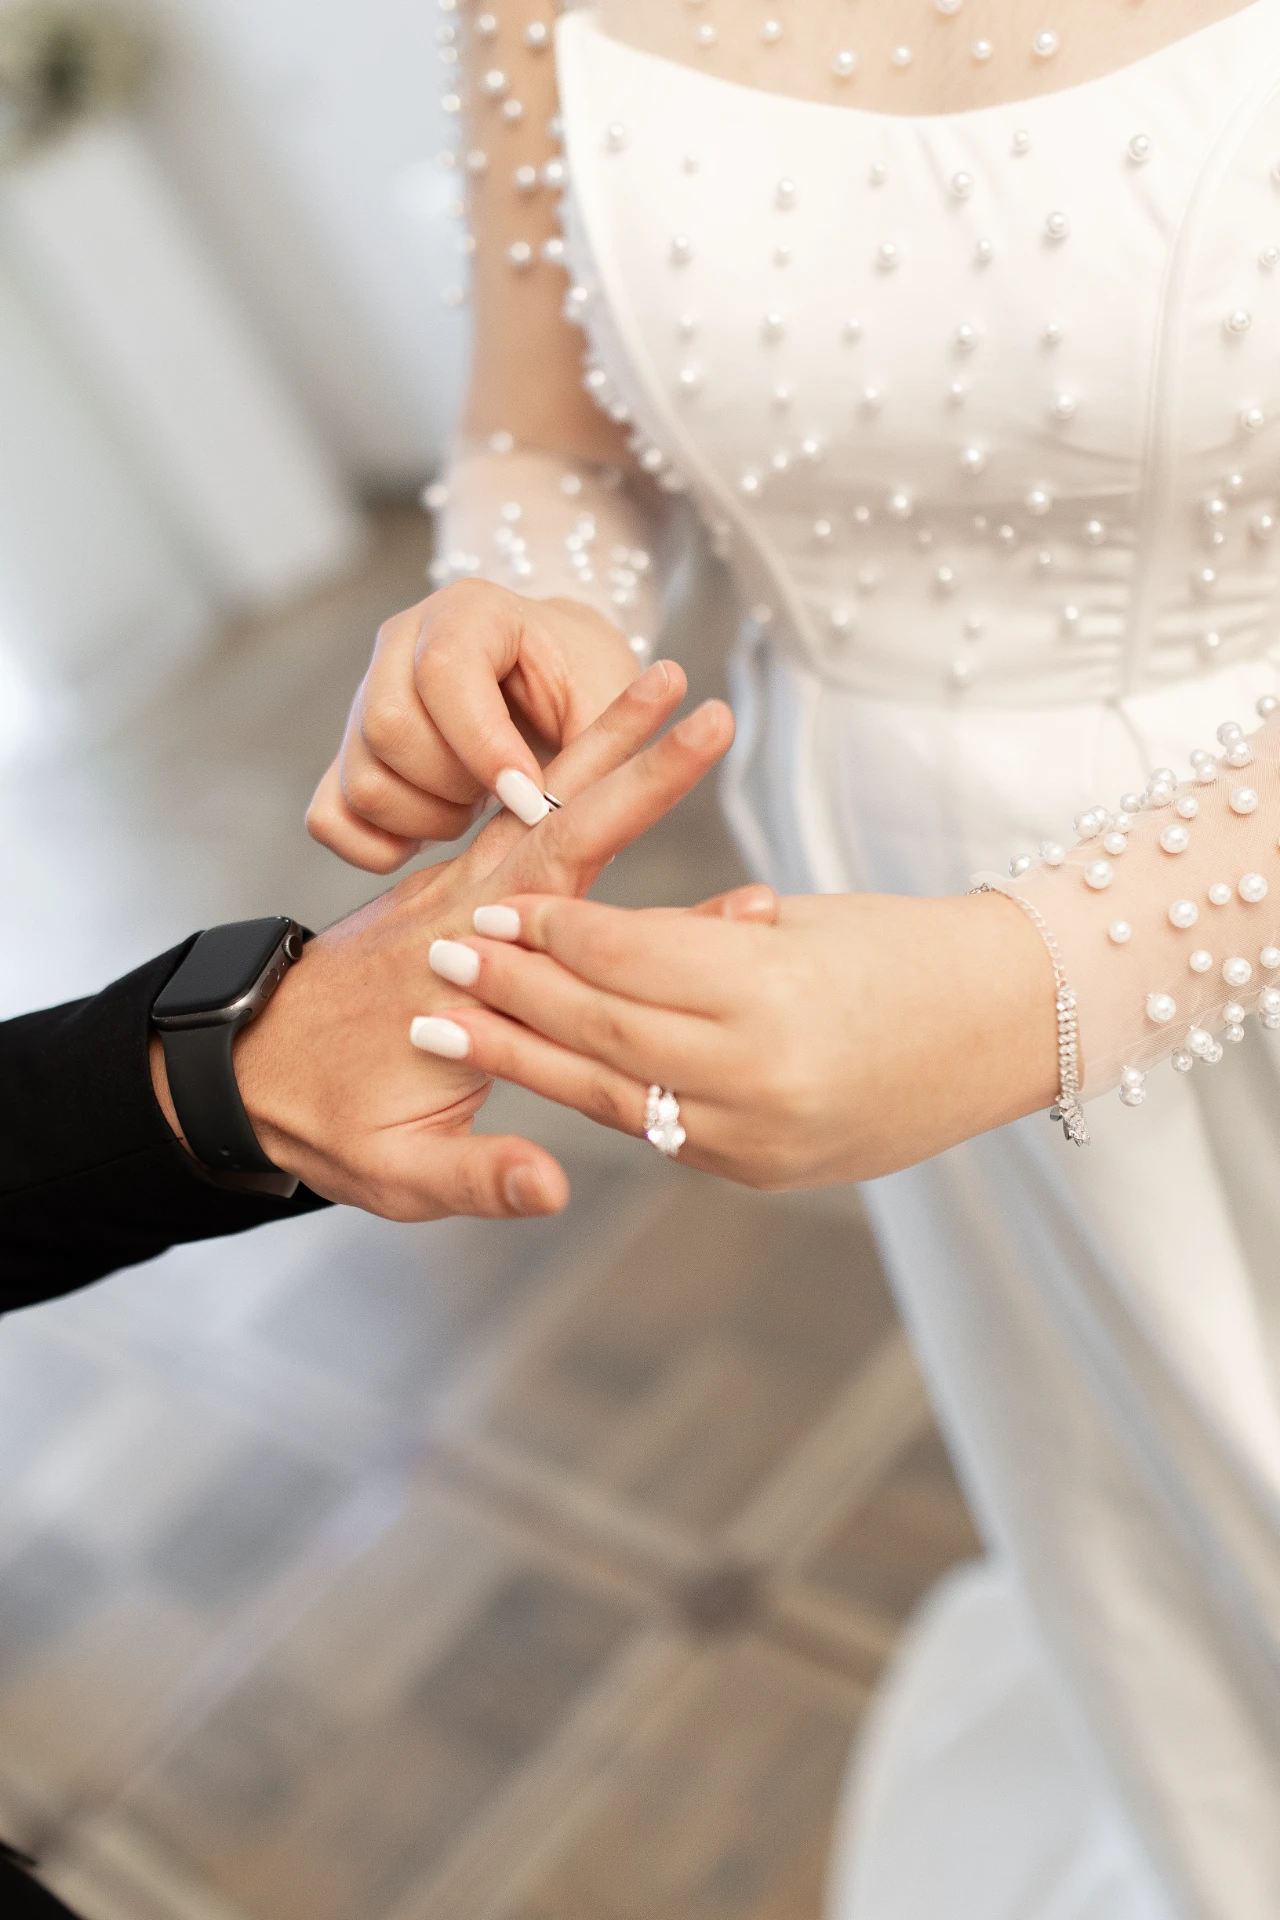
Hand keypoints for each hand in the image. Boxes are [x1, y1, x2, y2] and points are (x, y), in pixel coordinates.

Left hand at [153, 665, 735, 1219]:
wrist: (243, 1072)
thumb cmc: (325, 1119)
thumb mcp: (398, 1170)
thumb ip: (479, 1174)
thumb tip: (552, 1186)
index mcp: (463, 967)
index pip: (568, 884)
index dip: (639, 821)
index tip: (712, 789)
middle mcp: (462, 908)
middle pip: (557, 812)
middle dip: (629, 754)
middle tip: (696, 696)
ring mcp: (454, 891)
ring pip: (538, 801)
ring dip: (600, 746)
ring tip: (661, 686)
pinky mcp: (451, 892)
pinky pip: (519, 818)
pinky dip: (563, 776)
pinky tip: (602, 751)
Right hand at [306, 580, 640, 872]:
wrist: (549, 674)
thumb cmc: (584, 682)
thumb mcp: (610, 697)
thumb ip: (602, 741)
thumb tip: (577, 809)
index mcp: (469, 613)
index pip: (443, 672)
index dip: (483, 746)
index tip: (530, 799)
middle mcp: (400, 645)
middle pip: (389, 729)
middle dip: (456, 787)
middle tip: (508, 796)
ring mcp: (362, 698)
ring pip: (363, 781)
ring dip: (426, 819)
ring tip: (476, 805)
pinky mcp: (346, 753)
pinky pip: (330, 817)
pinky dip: (377, 845)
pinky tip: (429, 833)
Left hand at [408, 889, 1059, 1187]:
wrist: (1006, 1030)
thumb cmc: (904, 947)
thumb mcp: (798, 922)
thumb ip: (694, 942)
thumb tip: (590, 943)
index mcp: (770, 990)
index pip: (625, 956)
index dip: (550, 930)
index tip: (493, 905)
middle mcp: (758, 1072)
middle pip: (601, 1025)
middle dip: (511, 991)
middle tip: (440, 958)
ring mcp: (758, 1134)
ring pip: (610, 1090)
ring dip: (523, 1056)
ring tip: (452, 1026)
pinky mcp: (759, 1170)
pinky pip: (655, 1128)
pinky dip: (596, 1093)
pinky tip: (541, 1069)